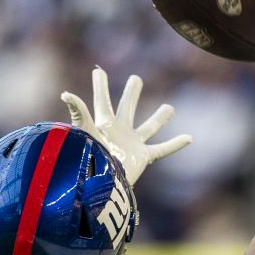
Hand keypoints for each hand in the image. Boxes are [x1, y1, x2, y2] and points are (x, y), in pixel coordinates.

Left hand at [61, 67, 191, 185]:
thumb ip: (77, 112)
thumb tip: (65, 94)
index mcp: (104, 123)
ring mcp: (132, 143)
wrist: (101, 183)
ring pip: (149, 127)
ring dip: (160, 118)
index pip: (102, 100)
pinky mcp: (143, 157)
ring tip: (170, 108)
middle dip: (131, 93)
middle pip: (127, 107)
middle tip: (136, 79)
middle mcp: (119, 131)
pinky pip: (162, 149)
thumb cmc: (90, 157)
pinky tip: (189, 138)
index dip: (100, 85)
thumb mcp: (84, 131)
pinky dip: (175, 144)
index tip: (98, 71)